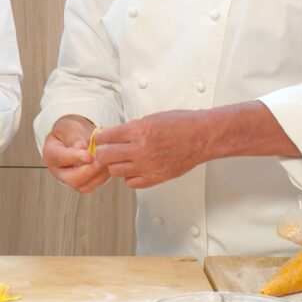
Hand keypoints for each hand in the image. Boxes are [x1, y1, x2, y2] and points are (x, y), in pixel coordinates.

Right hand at [42, 116, 109, 192]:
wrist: (76, 138)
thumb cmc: (70, 132)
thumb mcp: (69, 126)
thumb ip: (74, 136)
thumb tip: (81, 147)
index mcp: (51, 154)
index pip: (61, 158)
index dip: (76, 157)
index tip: (89, 155)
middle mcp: (58, 171)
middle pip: (72, 179)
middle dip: (90, 170)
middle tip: (102, 160)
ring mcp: (71, 180)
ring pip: (85, 185)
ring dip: (99, 173)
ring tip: (108, 159)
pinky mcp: (84, 184)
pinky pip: (95, 184)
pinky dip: (104, 174)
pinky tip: (109, 162)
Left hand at [93, 110, 213, 188]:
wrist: (202, 137)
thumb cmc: (181, 124)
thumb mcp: (150, 118)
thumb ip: (129, 129)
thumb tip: (111, 134)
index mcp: (138, 130)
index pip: (105, 137)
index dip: (99, 138)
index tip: (99, 139)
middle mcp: (140, 149)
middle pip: (104, 156)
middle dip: (102, 152)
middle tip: (106, 150)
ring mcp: (147, 166)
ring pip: (115, 171)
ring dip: (115, 164)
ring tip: (122, 158)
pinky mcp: (155, 178)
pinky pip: (130, 183)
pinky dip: (129, 177)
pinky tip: (134, 168)